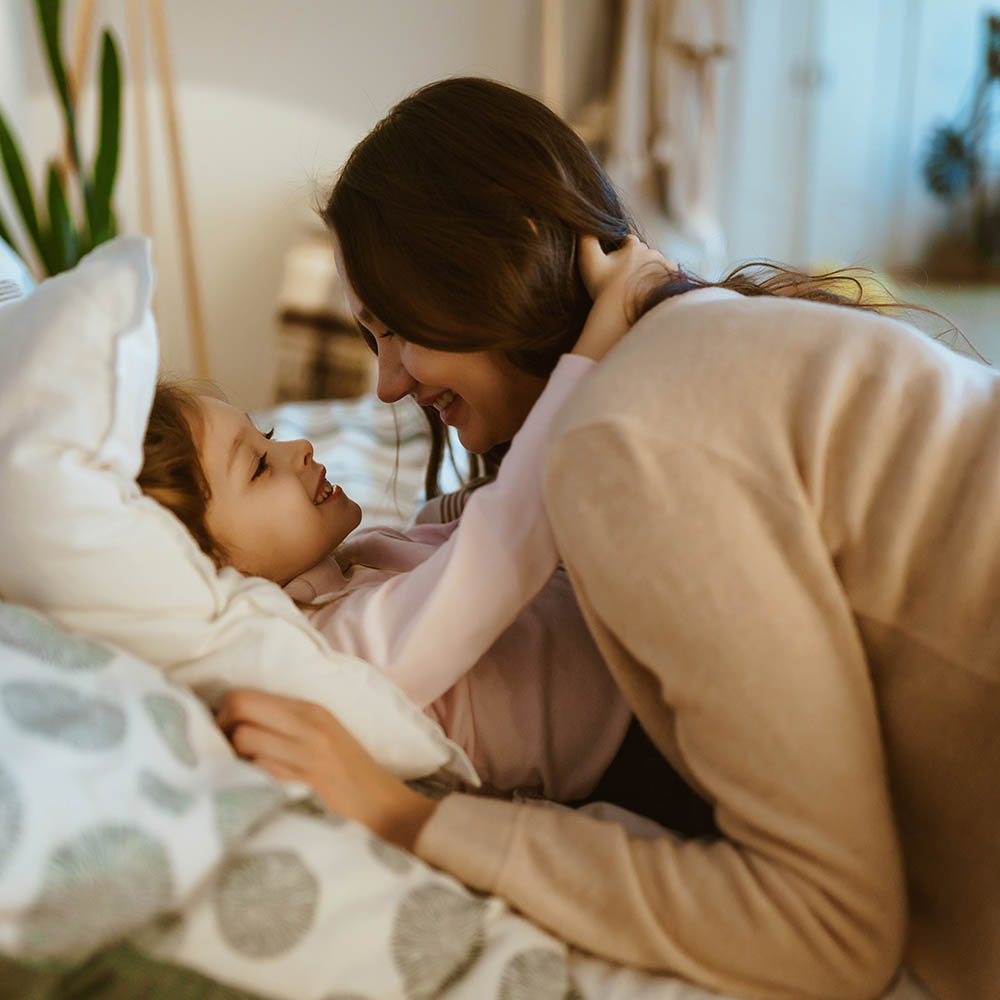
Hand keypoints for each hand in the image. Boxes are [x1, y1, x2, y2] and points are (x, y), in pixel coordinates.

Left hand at [216, 689, 437, 850]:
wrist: (387, 811)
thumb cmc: (350, 778)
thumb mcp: (324, 737)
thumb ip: (285, 726)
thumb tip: (231, 725)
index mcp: (311, 711)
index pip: (245, 696)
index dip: (222, 716)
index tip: (222, 738)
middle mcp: (308, 727)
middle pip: (239, 709)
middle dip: (220, 733)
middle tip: (224, 757)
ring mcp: (306, 756)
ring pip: (243, 742)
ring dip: (234, 762)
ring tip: (244, 779)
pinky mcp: (304, 786)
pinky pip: (257, 775)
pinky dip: (249, 785)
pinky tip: (258, 797)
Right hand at [571, 235, 675, 360]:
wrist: (623, 315)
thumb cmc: (604, 290)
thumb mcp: (589, 262)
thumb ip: (586, 239)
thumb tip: (584, 224)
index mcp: (633, 246)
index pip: (628, 242)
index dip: (620, 252)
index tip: (614, 267)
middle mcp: (652, 252)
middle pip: (643, 253)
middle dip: (635, 262)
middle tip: (624, 280)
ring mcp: (665, 265)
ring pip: (655, 263)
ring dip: (647, 271)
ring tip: (637, 288)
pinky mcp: (674, 278)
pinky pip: (667, 273)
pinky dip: (660, 279)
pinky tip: (650, 290)